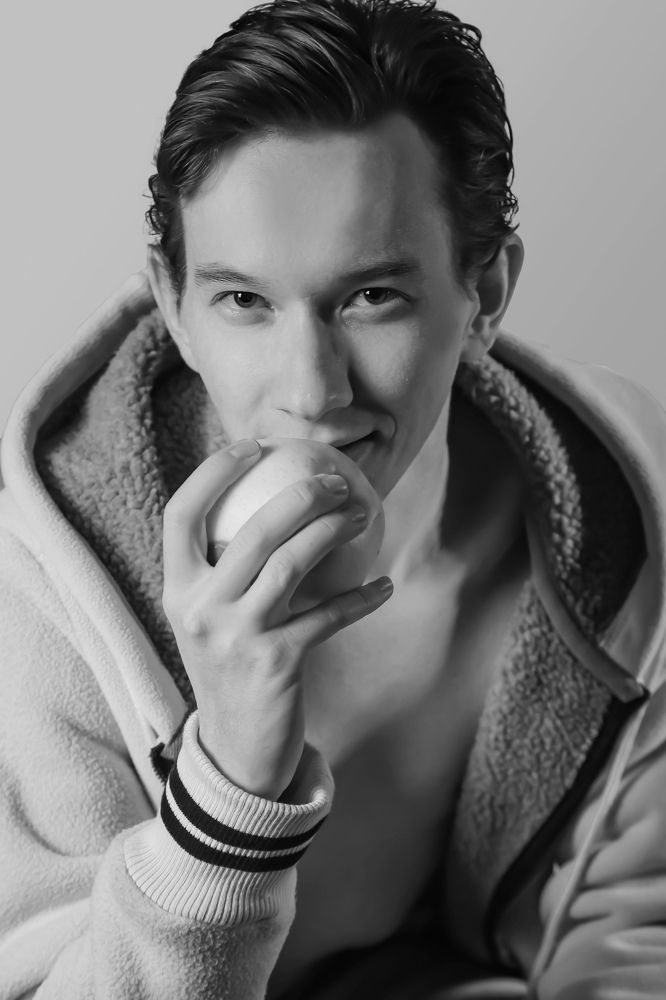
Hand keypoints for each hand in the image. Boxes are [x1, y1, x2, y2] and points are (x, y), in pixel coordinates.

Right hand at [162, 439, 392, 799]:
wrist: (235, 746)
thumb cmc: (230, 663)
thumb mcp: (208, 617)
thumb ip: (223, 569)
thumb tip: (274, 503)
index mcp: (177, 589)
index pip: (181, 514)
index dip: (215, 472)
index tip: (255, 445)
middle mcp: (199, 609)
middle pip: (253, 531)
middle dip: (301, 495)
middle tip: (336, 481)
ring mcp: (237, 636)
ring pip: (292, 564)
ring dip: (335, 532)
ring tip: (363, 515)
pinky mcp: (277, 662)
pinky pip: (329, 615)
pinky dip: (362, 598)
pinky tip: (385, 584)